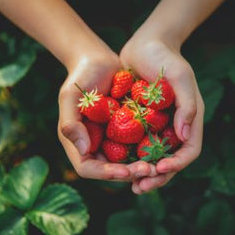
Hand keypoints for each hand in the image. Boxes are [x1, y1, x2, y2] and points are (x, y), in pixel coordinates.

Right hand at [59, 52, 152, 180]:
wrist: (100, 62)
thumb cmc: (81, 77)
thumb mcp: (71, 97)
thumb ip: (71, 123)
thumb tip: (82, 150)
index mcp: (78, 143)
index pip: (88, 168)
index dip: (106, 173)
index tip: (125, 171)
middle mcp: (95, 147)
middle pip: (111, 171)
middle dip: (130, 173)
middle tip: (149, 170)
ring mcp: (112, 142)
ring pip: (128, 164)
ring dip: (142, 167)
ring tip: (158, 166)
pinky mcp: (128, 134)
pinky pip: (139, 148)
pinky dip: (149, 153)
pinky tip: (163, 152)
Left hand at [120, 38, 203, 193]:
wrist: (145, 43)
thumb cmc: (165, 57)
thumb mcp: (180, 77)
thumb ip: (187, 106)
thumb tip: (185, 136)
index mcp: (190, 120)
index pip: (189, 151)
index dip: (176, 164)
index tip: (158, 168)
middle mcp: (177, 128)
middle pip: (172, 162)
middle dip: (158, 177)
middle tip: (140, 187)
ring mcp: (160, 128)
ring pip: (155, 159)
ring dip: (144, 174)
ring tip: (131, 185)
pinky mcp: (143, 124)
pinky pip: (138, 147)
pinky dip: (131, 159)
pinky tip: (117, 167)